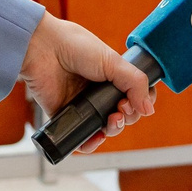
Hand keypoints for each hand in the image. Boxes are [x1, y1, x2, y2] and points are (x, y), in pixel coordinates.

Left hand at [19, 14, 156, 150]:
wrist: (43, 48)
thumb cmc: (75, 47)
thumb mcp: (113, 62)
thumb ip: (135, 84)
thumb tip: (149, 109)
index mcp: (111, 77)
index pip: (135, 96)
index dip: (140, 103)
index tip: (136, 101)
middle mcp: (98, 93)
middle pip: (123, 116)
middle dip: (128, 117)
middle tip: (121, 108)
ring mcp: (82, 106)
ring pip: (104, 129)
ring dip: (113, 130)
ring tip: (111, 121)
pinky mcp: (65, 116)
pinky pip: (80, 137)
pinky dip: (89, 143)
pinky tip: (95, 138)